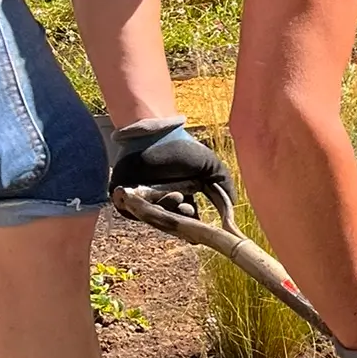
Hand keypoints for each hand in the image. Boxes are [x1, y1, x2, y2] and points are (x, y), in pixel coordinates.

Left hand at [110, 116, 235, 216]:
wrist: (154, 132)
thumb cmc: (182, 146)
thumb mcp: (210, 166)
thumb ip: (224, 186)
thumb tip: (233, 208)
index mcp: (183, 197)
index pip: (189, 221)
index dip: (194, 224)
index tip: (201, 225)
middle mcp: (162, 201)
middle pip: (170, 223)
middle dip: (180, 218)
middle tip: (187, 206)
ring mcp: (142, 200)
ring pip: (153, 218)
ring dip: (165, 210)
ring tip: (174, 194)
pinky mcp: (123, 196)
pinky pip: (129, 211)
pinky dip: (137, 207)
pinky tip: (150, 198)